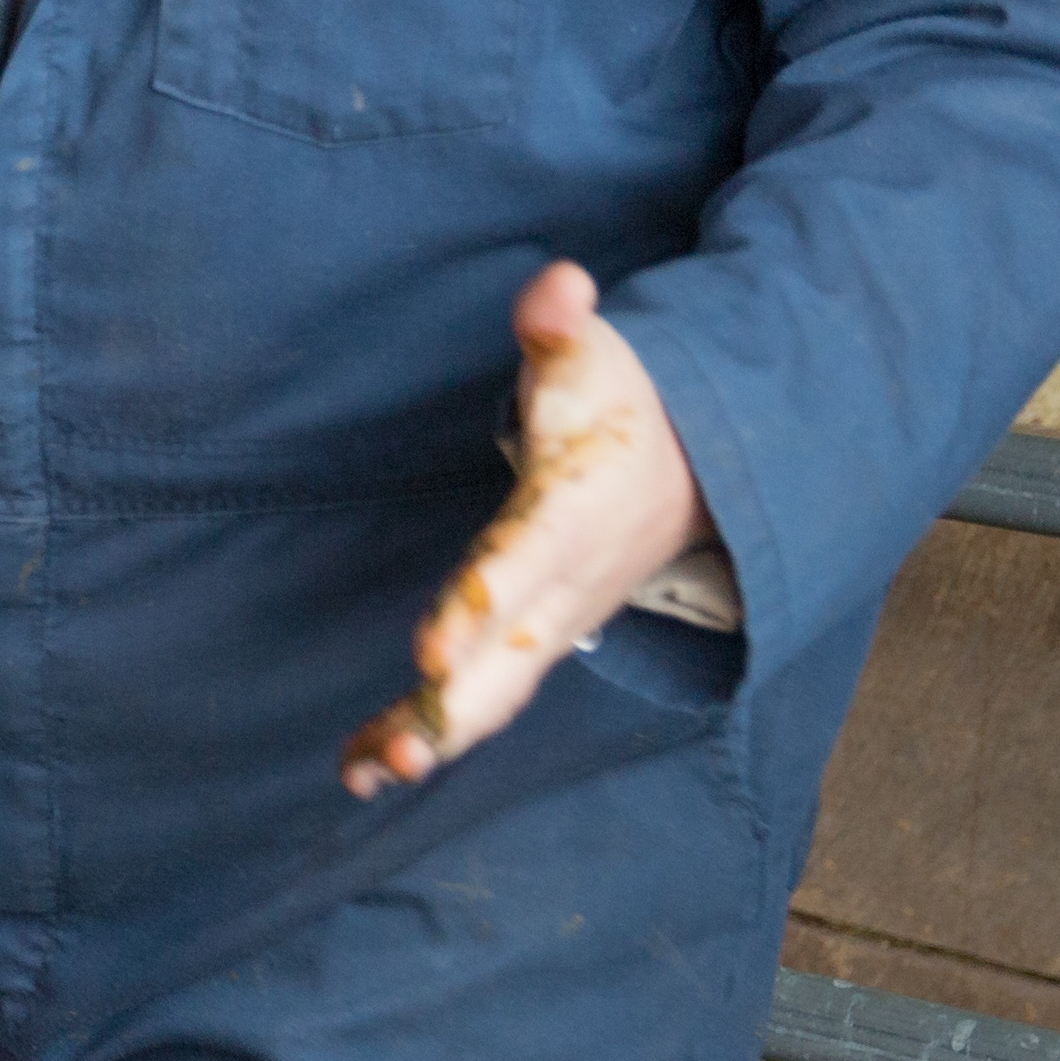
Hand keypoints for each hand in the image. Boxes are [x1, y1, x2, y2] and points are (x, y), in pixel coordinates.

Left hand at [341, 263, 709, 797]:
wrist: (696, 468)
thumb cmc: (623, 406)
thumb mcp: (599, 356)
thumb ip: (564, 325)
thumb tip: (558, 287)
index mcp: (575, 515)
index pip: (524, 565)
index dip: (479, 606)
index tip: (430, 649)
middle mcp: (568, 585)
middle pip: (513, 657)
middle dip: (457, 707)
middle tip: (399, 755)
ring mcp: (556, 622)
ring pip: (497, 692)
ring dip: (435, 736)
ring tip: (367, 772)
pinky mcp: (536, 639)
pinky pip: (483, 695)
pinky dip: (427, 730)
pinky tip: (362, 762)